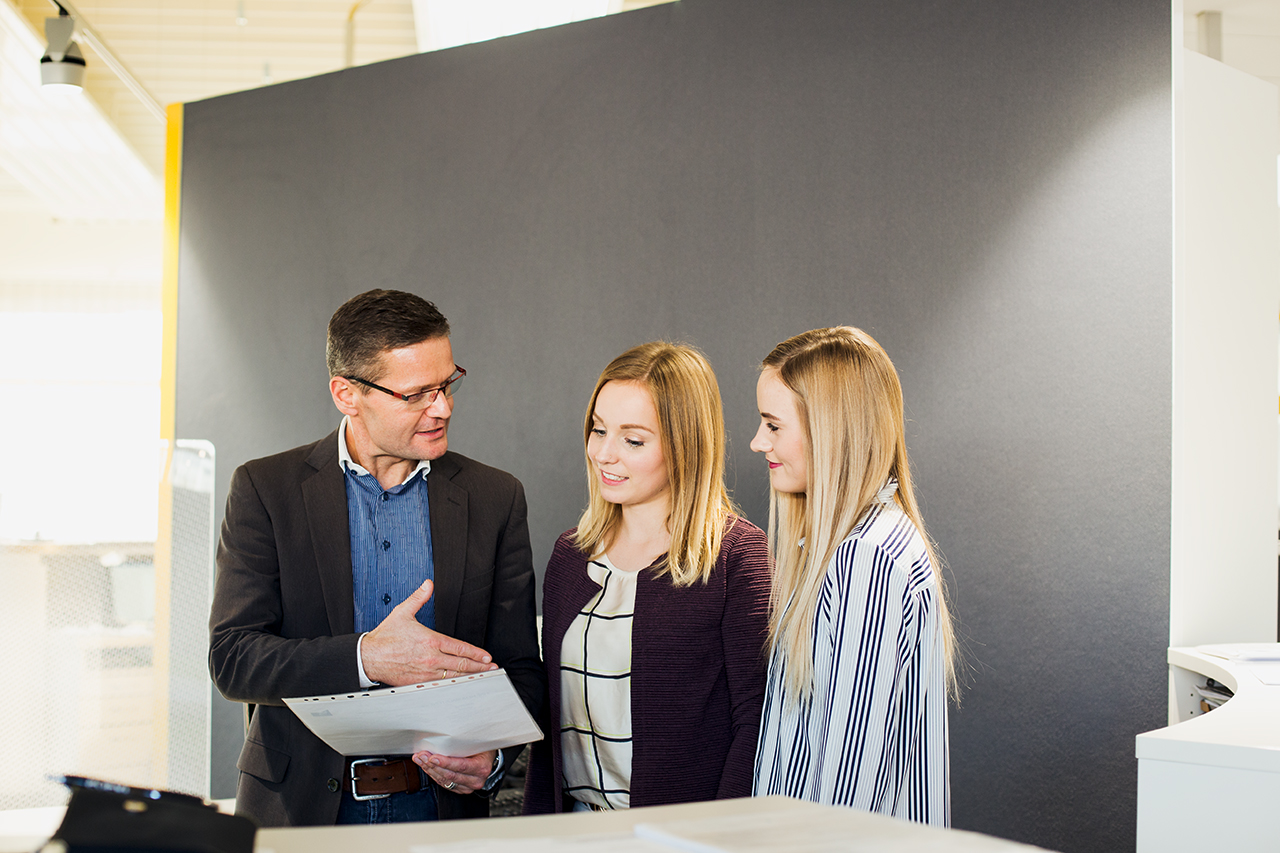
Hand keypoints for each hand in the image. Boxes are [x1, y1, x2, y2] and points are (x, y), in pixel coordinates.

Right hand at [360, 579, 497, 685]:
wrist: (368, 657)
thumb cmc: (385, 637)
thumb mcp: (403, 612)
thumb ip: (418, 598)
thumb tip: (428, 585)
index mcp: (431, 640)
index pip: (459, 648)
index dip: (476, 653)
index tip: (486, 656)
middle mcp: (431, 658)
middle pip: (461, 664)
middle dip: (479, 666)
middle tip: (491, 667)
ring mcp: (425, 672)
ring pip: (453, 676)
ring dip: (470, 676)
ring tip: (482, 676)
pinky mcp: (418, 682)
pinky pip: (440, 685)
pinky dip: (452, 685)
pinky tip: (460, 685)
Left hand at [413, 749, 497, 795]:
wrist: (489, 759)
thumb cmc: (483, 748)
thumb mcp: (479, 742)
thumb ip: (466, 741)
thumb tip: (450, 731)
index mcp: (482, 768)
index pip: (461, 766)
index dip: (445, 763)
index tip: (433, 757)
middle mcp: (476, 780)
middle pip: (450, 775)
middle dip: (433, 765)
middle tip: (422, 755)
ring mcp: (468, 787)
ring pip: (444, 781)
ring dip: (430, 769)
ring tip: (420, 759)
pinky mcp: (460, 789)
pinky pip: (444, 784)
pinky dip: (433, 775)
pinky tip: (426, 766)